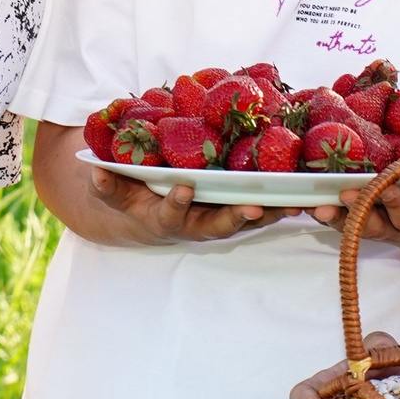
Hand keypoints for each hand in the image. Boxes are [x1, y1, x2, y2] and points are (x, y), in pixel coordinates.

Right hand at [87, 163, 289, 243]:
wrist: (149, 216)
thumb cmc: (132, 198)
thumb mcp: (114, 192)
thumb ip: (106, 185)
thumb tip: (94, 171)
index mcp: (166, 218)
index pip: (171, 215)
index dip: (177, 204)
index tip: (183, 188)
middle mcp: (196, 225)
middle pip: (219, 226)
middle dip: (235, 218)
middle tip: (252, 207)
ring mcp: (220, 219)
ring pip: (247, 221)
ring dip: (270, 214)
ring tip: (291, 204)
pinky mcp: (238, 211)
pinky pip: (263, 210)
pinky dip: (282, 205)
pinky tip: (305, 195)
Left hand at [308, 173, 399, 255]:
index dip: (395, 203)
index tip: (387, 189)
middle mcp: (389, 226)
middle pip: (369, 225)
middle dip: (356, 213)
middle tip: (342, 198)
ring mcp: (369, 224)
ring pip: (347, 225)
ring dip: (332, 217)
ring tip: (315, 207)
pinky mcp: (354, 220)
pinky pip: (335, 217)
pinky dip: (319, 210)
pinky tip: (300, 201)